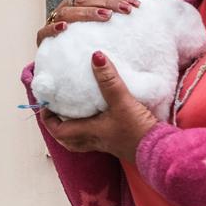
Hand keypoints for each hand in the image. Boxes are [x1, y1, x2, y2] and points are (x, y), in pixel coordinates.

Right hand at [36, 0, 139, 45]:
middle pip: (85, 0)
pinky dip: (54, 28)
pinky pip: (45, 32)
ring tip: (105, 16)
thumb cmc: (79, 30)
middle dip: (107, 3)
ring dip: (87, 13)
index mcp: (79, 1)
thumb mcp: (93, 11)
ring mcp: (54, 21)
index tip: (134, 4)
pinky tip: (65, 27)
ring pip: (68, 13)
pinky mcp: (44, 38)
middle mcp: (67, 8)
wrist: (62, 53)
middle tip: (124, 9)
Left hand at [41, 52, 158, 161]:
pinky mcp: (118, 143)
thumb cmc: (137, 130)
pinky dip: (92, 128)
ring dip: (74, 129)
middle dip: (58, 126)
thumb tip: (96, 56)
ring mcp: (106, 144)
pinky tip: (101, 117)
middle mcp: (94, 140)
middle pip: (66, 139)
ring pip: (80, 140)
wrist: (158, 149)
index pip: (57, 129)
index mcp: (88, 132)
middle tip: (57, 110)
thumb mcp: (122, 101)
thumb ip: (109, 80)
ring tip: (75, 115)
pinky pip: (96, 138)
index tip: (46, 104)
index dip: (48, 117)